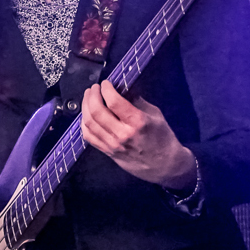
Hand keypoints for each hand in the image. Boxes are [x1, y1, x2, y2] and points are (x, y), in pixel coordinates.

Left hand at [80, 80, 196, 189]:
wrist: (165, 165)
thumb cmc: (162, 138)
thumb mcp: (155, 115)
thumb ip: (137, 101)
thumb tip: (121, 88)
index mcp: (137, 123)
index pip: (114, 102)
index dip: (106, 89)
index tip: (106, 83)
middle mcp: (123, 134)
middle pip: (97, 112)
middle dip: (92, 96)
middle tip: (94, 88)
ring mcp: (114, 145)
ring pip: (90, 123)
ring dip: (86, 107)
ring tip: (88, 98)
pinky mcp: (108, 152)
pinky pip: (89, 137)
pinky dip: (84, 123)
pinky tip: (87, 115)